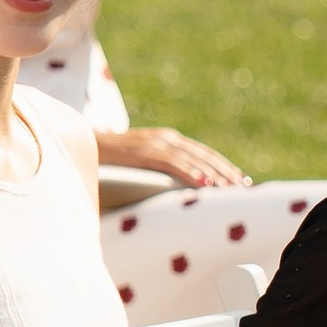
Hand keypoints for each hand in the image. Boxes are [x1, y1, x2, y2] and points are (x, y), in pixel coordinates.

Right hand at [106, 124, 248, 189]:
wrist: (82, 143)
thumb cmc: (110, 158)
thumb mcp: (139, 162)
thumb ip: (157, 169)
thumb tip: (171, 188)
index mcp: (167, 139)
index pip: (203, 153)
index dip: (223, 165)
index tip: (240, 179)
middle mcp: (166, 138)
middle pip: (204, 155)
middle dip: (226, 171)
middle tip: (244, 187)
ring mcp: (156, 143)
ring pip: (193, 159)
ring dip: (214, 175)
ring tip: (230, 189)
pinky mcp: (145, 152)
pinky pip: (173, 164)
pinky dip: (190, 173)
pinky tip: (204, 184)